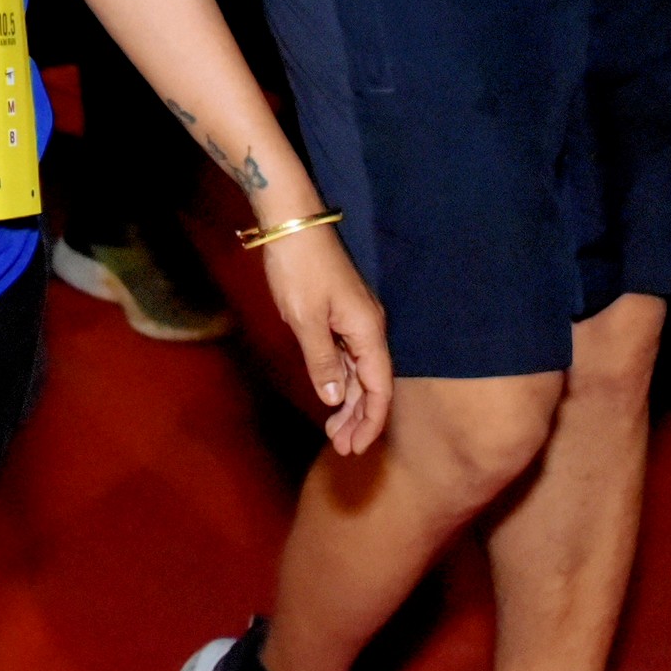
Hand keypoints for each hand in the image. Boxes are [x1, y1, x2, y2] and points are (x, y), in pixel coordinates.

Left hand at [259, 226, 389, 455]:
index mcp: (367, 331)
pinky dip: (340, 379)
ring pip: (359, 371)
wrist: (292, 222)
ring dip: (348, 402)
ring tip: (334, 431)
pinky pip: (348, 355)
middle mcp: (368, 328)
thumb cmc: (298, 268)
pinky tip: (330, 395)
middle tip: (340, 447)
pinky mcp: (341, 312)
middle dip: (358, 418)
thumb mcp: (304, 318)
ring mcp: (355, 320)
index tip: (355, 448)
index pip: (378, 388)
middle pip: (371, 384)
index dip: (370, 421)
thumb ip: (322, 360)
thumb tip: (334, 398)